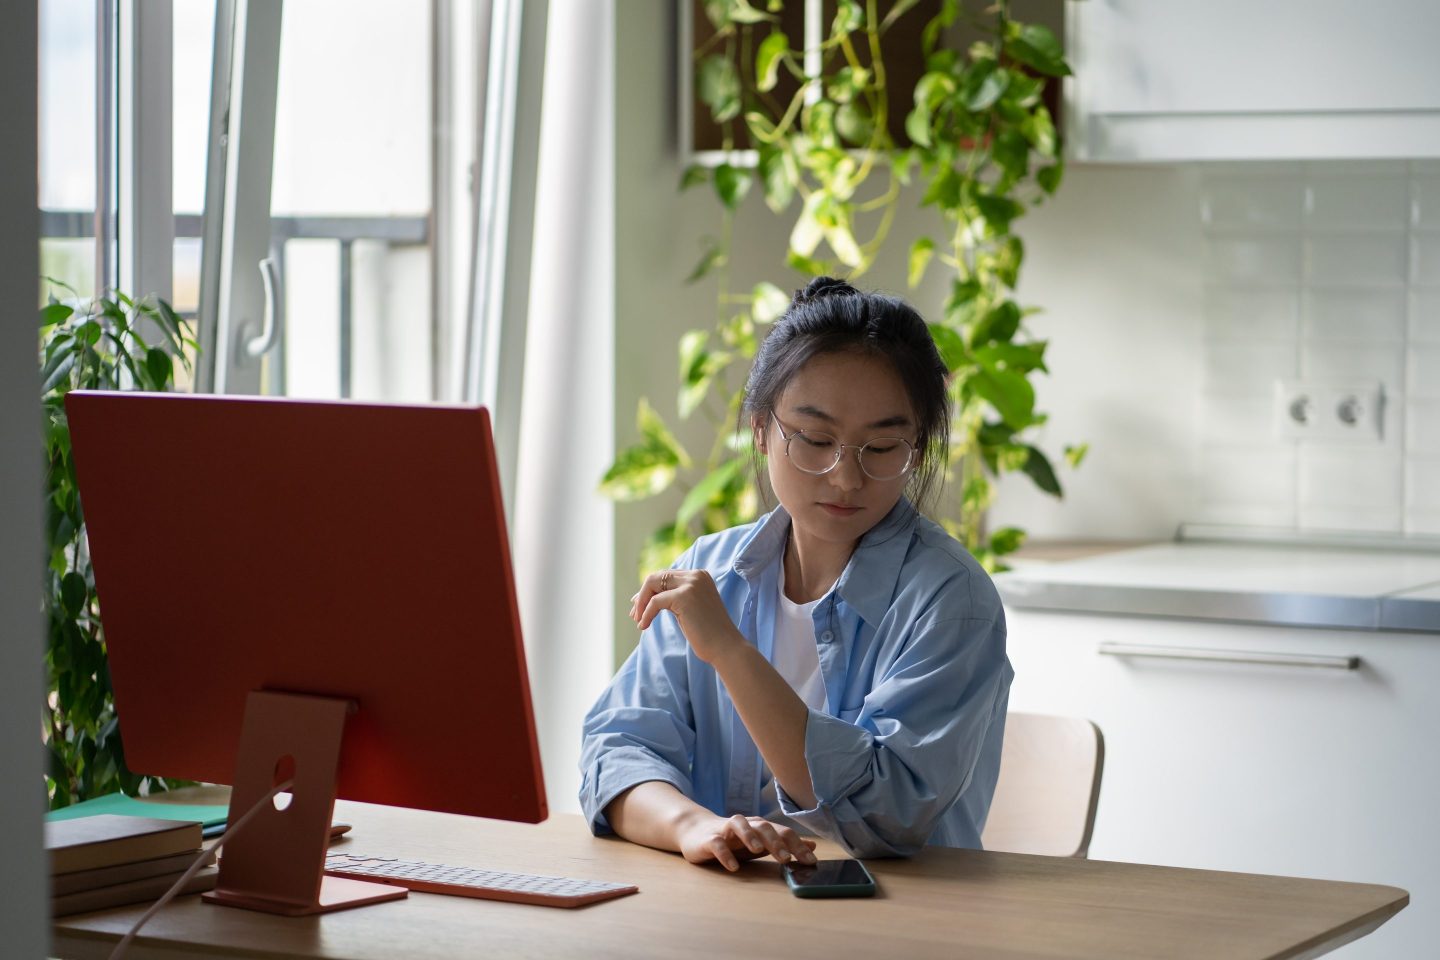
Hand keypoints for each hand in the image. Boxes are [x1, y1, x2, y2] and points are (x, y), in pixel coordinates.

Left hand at [630, 569, 742, 664]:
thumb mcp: (689, 608)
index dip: (649, 590)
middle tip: (635, 614)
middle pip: (657, 576)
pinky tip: (643, 626)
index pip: (666, 575)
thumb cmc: (707, 633)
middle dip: (643, 595)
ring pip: (653, 584)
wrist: (725, 647)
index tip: (639, 606)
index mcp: (699, 576)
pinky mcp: (684, 597)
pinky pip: (655, 602)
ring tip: (638, 620)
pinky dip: (646, 614)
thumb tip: (643, 596)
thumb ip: (673, 597)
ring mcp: (691, 584)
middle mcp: (696, 575)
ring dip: (641, 603)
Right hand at [676, 813, 817, 872]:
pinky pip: (717, 844)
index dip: (797, 845)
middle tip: (786, 858)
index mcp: (759, 827)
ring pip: (739, 825)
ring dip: (750, 836)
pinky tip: (733, 867)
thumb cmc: (733, 840)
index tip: (810, 861)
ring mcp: (726, 830)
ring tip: (758, 851)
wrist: (696, 832)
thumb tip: (812, 846)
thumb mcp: (761, 843)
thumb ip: (784, 844)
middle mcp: (745, 825)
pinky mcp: (709, 839)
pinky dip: (725, 854)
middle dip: (776, 841)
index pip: (782, 831)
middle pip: (763, 826)